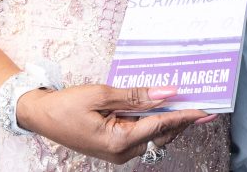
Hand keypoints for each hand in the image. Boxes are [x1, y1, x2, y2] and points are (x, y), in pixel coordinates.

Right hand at [18, 85, 213, 163]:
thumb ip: (136, 95)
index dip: (184, 116)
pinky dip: (154, 123)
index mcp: (119, 141)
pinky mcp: (115, 148)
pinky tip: (162, 109)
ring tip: (188, 105)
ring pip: (154, 138)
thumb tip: (166, 92)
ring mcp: (118, 153)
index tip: (205, 110)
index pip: (160, 126)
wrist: (41, 116)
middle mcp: (122, 152)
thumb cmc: (66, 105)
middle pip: (162, 136)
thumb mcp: (102, 94)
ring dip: (170, 122)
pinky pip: (142, 136)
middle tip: (204, 106)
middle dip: (183, 121)